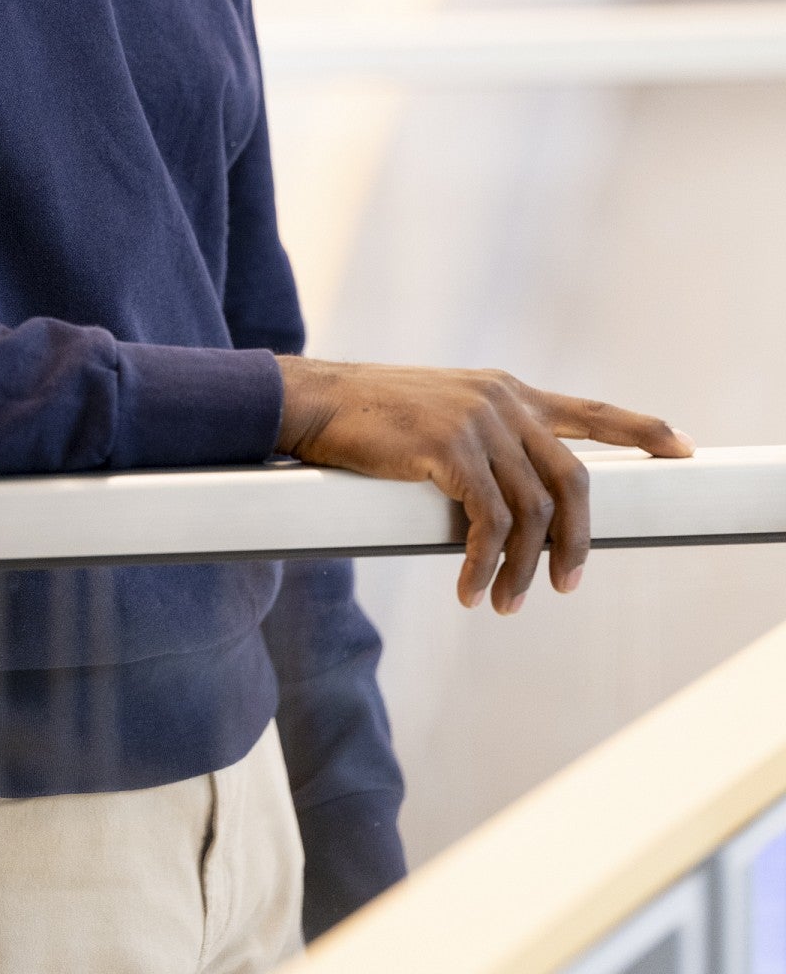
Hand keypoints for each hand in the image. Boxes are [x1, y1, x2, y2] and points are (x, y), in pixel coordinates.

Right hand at [274, 357, 692, 613]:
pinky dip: (484, 566)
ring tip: (503, 604)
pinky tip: (470, 591)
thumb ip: (488, 440)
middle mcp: (502, 401)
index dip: (641, 429)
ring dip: (521, 570)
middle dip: (578, 542)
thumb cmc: (371, 419)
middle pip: (573, 480)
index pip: (592, 410)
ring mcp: (477, 422)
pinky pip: (488, 523)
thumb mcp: (444, 414)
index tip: (681, 449)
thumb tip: (518, 504)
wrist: (314, 402)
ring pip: (532, 512)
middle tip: (564, 587)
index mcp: (507, 392)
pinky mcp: (448, 448)